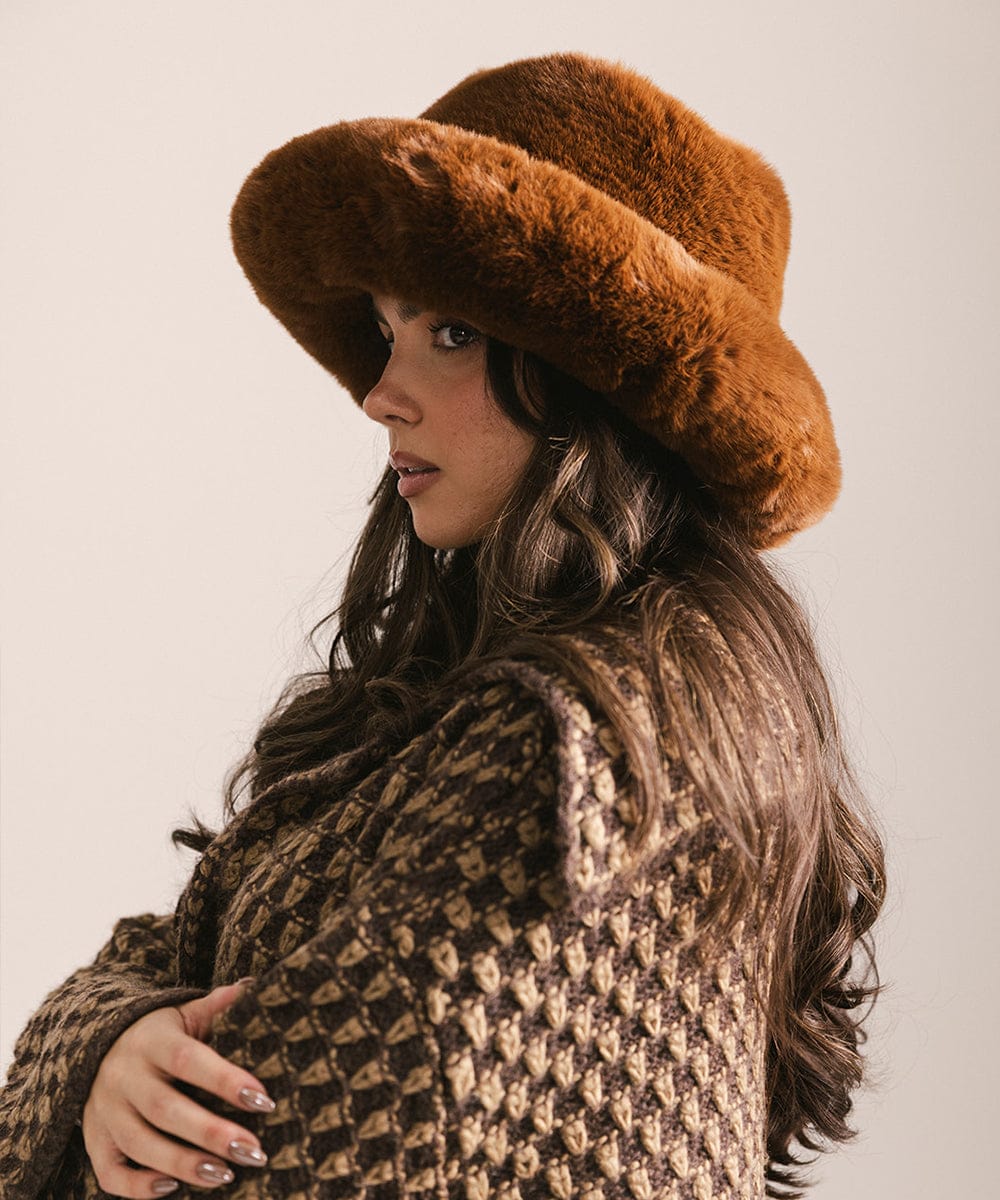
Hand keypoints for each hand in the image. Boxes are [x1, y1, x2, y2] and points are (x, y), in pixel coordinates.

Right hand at [82, 982, 272, 1197]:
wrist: (97, 1046)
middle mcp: (125, 1076)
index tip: (263, 1099)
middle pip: (165, 1109)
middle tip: (253, 1151)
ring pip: (140, 1144)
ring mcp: (106, 1111)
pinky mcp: (95, 1141)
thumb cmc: (159, 1033)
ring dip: (183, 1164)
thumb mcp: (183, 1013)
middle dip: (210, 1133)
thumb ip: (216, 1005)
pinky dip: (138, 1187)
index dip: (225, 1080)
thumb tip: (251, 986)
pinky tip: (172, 1188)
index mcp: (152, 1041)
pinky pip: (109, 1172)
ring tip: (226, 1175)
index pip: (189, 1060)